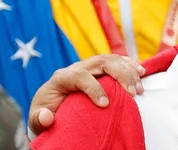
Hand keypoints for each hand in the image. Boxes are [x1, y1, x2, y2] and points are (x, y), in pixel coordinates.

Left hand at [28, 55, 145, 133]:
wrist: (48, 104)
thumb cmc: (44, 112)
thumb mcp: (36, 119)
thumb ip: (39, 118)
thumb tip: (47, 117)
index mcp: (61, 78)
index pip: (79, 76)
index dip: (93, 88)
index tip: (105, 105)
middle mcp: (76, 68)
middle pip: (100, 62)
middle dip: (118, 74)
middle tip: (132, 93)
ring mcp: (88, 66)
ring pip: (110, 59)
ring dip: (127, 70)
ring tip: (139, 88)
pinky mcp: (97, 69)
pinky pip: (115, 61)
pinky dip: (129, 64)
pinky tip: (141, 71)